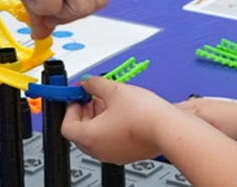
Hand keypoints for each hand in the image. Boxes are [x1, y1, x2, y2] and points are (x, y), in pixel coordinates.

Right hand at [0, 0, 110, 37]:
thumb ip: (52, 0)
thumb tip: (45, 31)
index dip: (81, 6)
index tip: (62, 8)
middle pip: (97, 2)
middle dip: (70, 14)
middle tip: (48, 9)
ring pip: (80, 7)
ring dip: (54, 12)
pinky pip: (51, 7)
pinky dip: (35, 6)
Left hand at [63, 77, 187, 163]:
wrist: (169, 129)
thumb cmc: (143, 115)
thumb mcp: (114, 90)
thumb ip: (95, 84)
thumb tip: (88, 83)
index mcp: (90, 137)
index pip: (67, 126)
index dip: (70, 108)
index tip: (77, 96)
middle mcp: (99, 150)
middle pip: (80, 133)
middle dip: (84, 112)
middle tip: (92, 97)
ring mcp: (113, 154)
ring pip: (96, 137)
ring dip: (97, 119)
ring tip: (110, 102)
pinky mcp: (127, 154)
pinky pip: (110, 141)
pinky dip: (110, 128)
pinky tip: (121, 113)